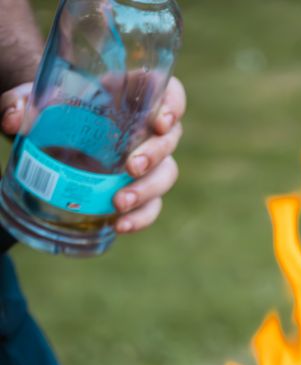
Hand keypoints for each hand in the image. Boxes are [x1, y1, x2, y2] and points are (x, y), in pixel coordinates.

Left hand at [0, 77, 185, 233]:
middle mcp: (145, 128)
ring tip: (119, 202)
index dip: (173, 104)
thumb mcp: (31, 100)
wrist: (49, 137)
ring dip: (148, 189)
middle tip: (131, 168)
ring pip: (167, 173)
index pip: (167, 91)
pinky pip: (153, 204)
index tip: (159, 121)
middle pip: (170, 137)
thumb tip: (15, 119)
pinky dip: (141, 217)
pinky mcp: (139, 188)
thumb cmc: (50, 111)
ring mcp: (147, 160)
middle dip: (155, 154)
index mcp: (130, 95)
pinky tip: (121, 225)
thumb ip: (18, 101)